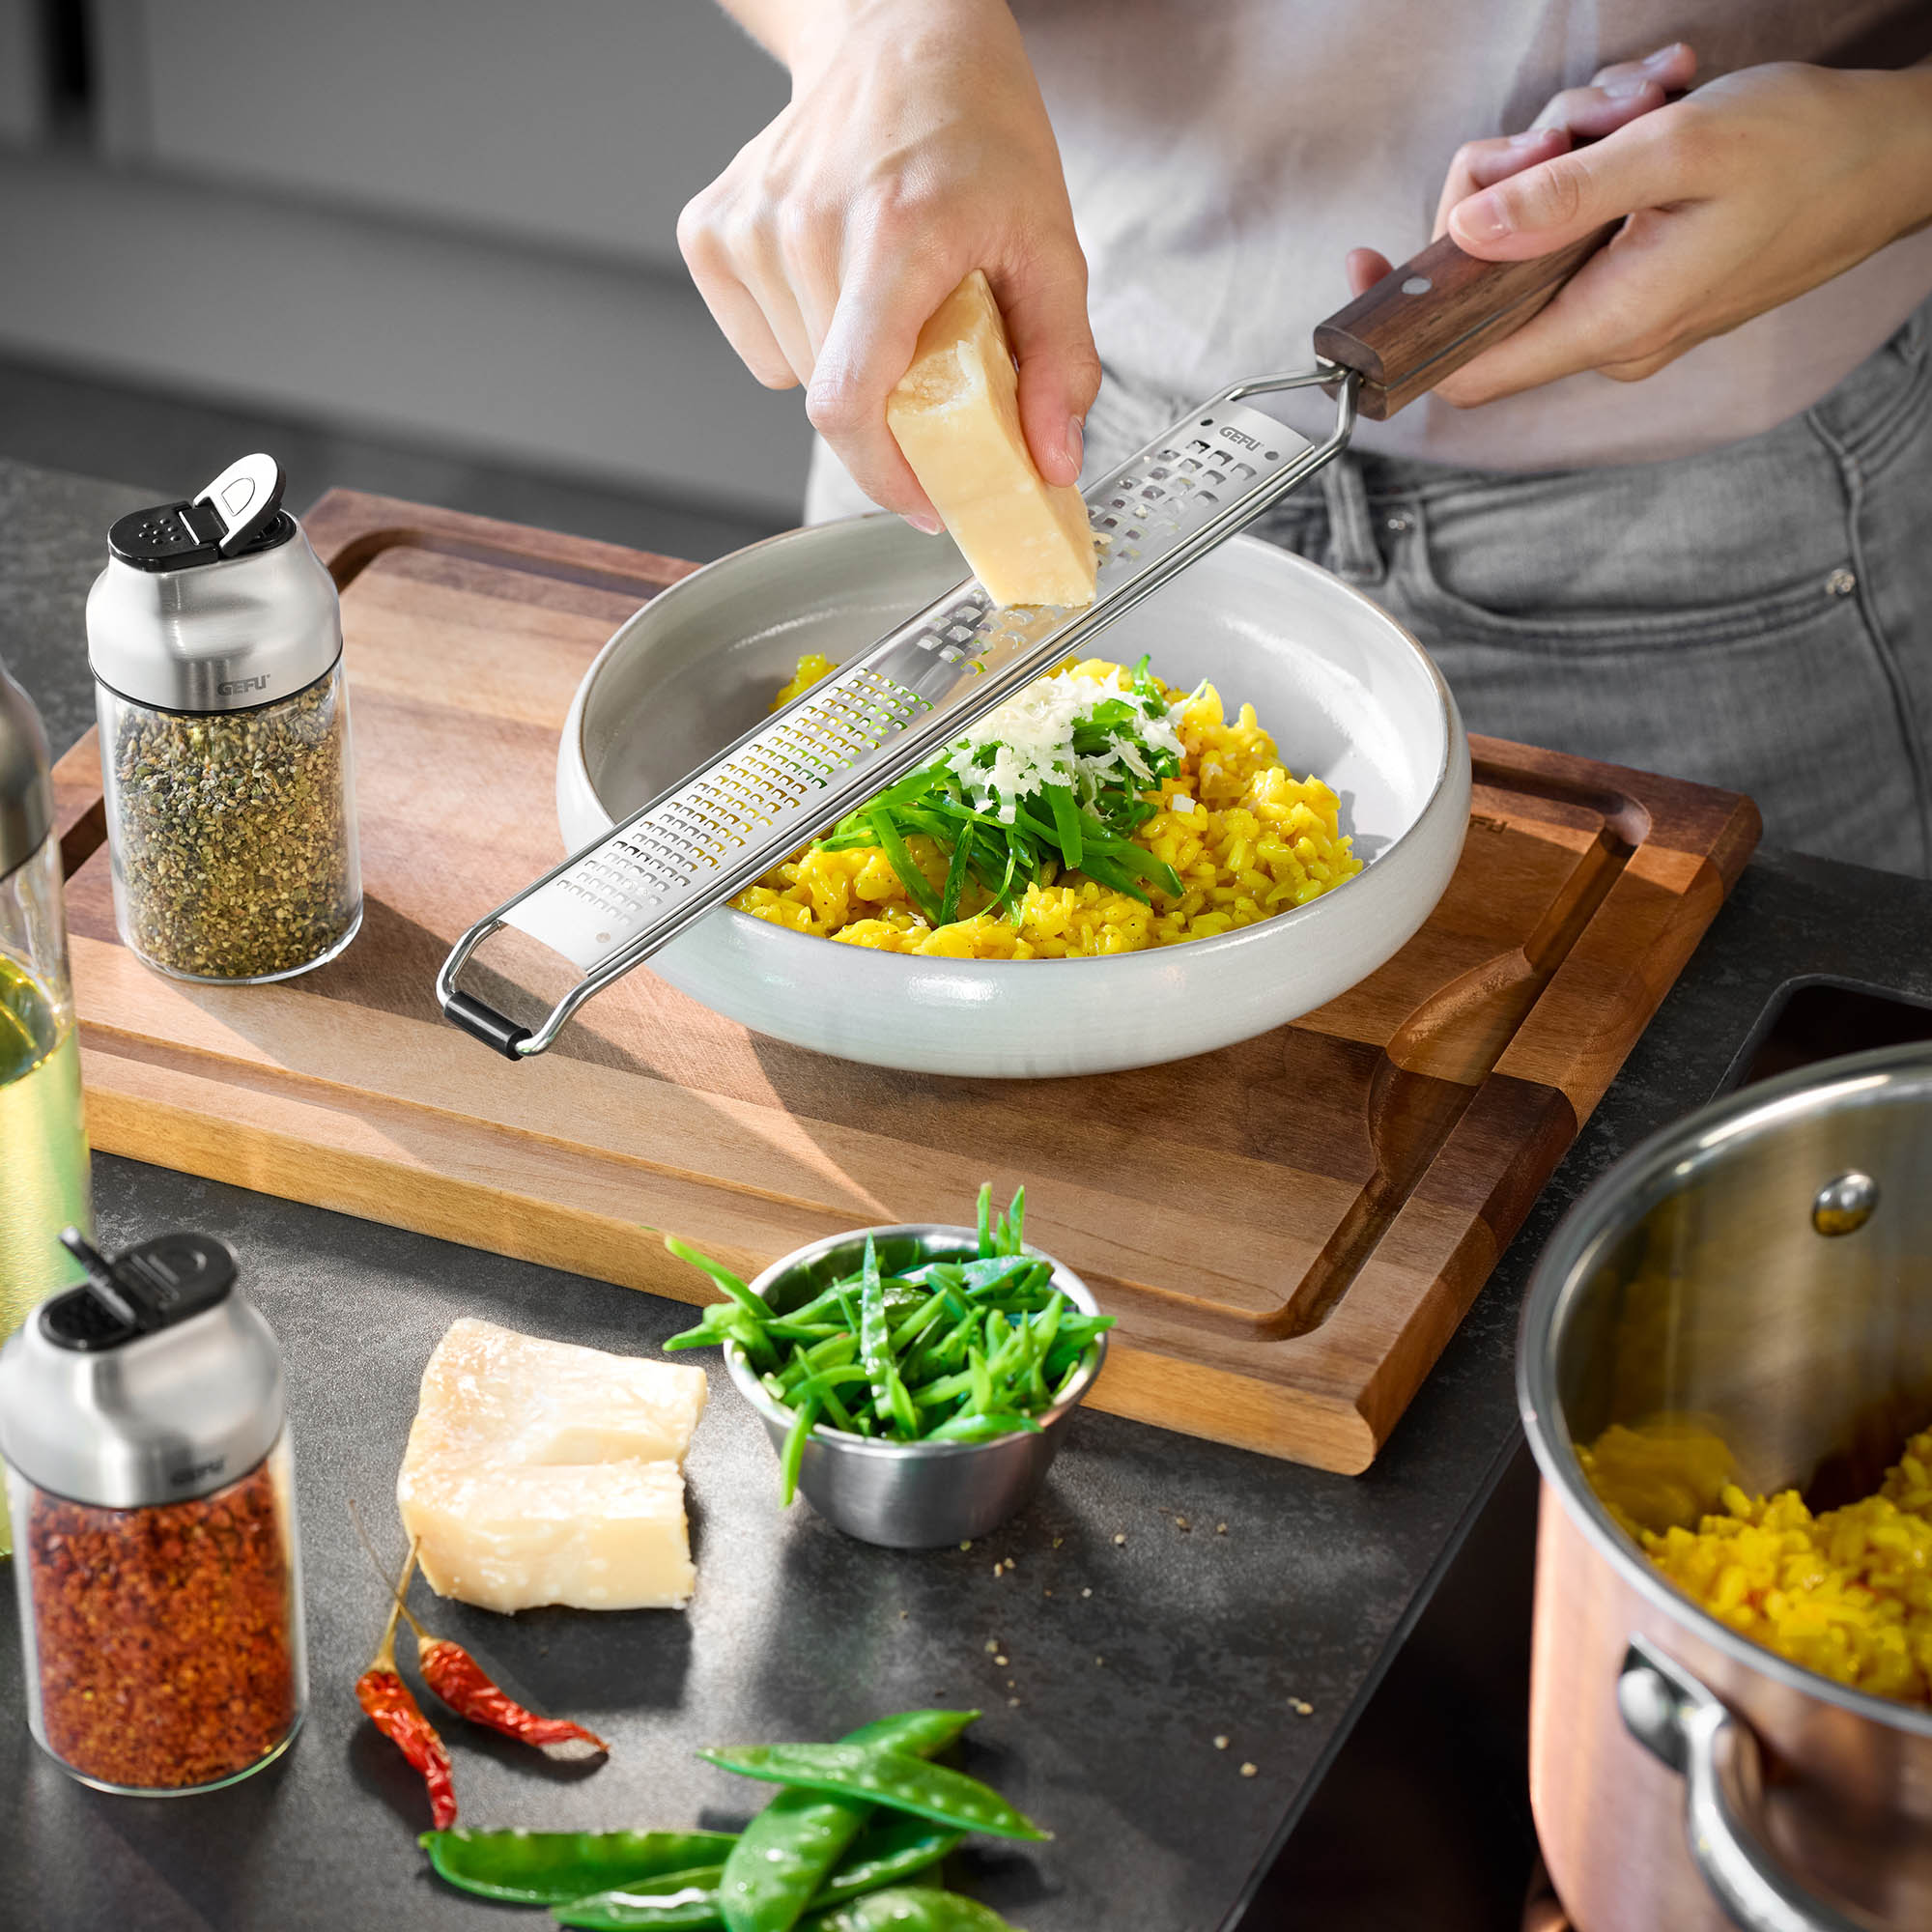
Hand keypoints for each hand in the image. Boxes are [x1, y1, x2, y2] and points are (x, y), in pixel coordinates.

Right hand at [679, 0, 1098, 525]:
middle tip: (935, 370)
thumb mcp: (1050, 242)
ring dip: (849, 373)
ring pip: (796, 379)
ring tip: (889, 304)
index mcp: (894, 233)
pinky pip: (759, 347)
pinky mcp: (712, 230)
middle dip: (891, 416)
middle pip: (835, 401)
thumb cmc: (976, 128)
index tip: (925, 498)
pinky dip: (802, 342)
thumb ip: (1059, 361)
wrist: (898, 33)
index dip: (884, 476)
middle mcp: (807, 226)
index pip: (850, 404)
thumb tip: (1052, 461)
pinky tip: (838, 285)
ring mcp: (750, 226)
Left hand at [1347, 47, 1931, 406]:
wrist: (1900, 156)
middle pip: (1492, 284)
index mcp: (1611, 323)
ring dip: (1568, 156)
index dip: (1404, 329)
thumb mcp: (1676, 149)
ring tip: (1640, 104)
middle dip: (1507, 186)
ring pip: (1536, 240)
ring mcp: (1628, 308)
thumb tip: (1464, 232)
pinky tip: (1654, 113)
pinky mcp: (1644, 275)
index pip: (1466, 368)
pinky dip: (1602, 164)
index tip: (1366, 270)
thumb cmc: (1809, 149)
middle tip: (1566, 124)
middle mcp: (1610, 334)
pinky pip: (1582, 228)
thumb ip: (1563, 196)